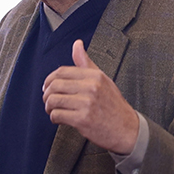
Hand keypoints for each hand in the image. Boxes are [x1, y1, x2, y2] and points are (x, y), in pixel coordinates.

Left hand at [42, 39, 138, 153]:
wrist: (127, 129)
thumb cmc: (114, 105)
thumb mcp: (103, 80)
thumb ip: (86, 63)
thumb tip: (77, 44)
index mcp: (94, 76)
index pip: (62, 71)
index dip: (50, 79)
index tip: (47, 86)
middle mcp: (91, 87)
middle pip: (55, 85)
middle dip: (47, 94)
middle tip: (48, 100)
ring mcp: (87, 103)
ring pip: (54, 100)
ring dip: (49, 107)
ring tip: (52, 110)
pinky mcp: (82, 120)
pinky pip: (57, 115)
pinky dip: (54, 118)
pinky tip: (59, 119)